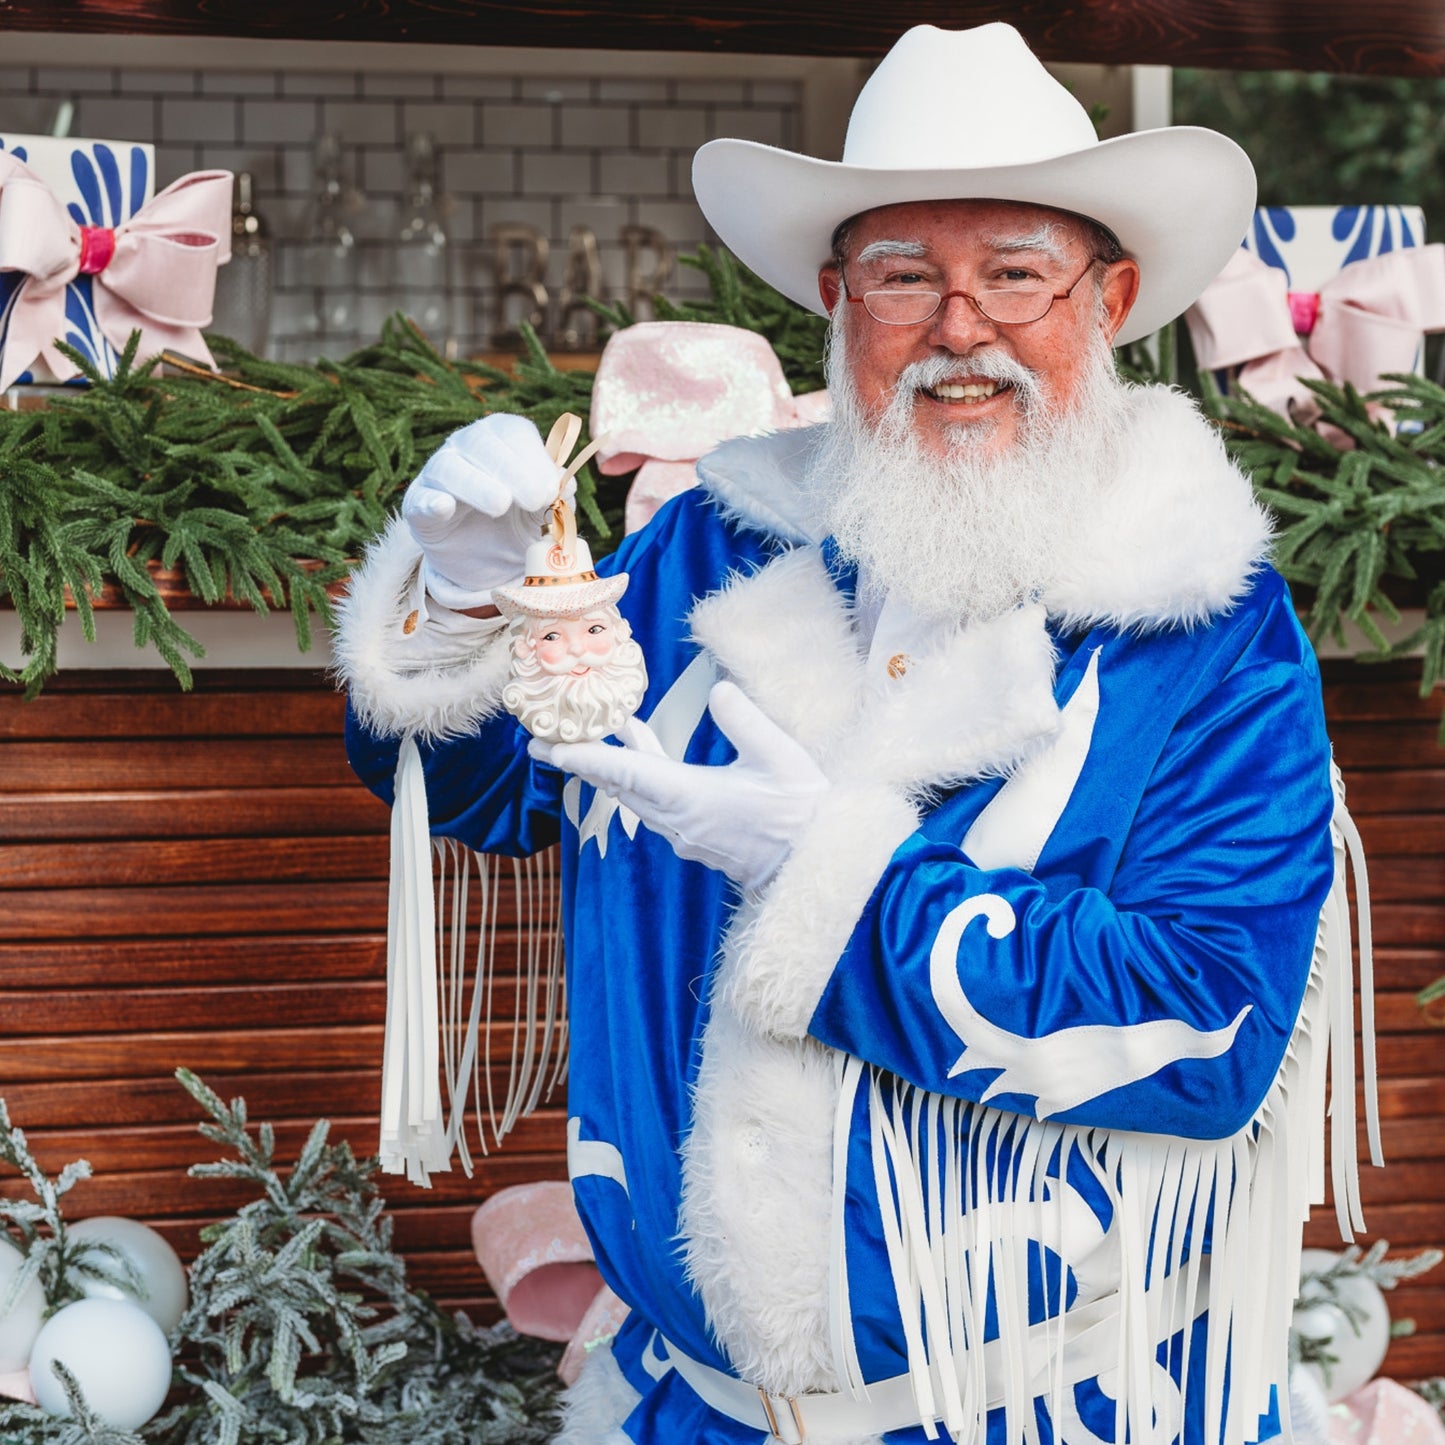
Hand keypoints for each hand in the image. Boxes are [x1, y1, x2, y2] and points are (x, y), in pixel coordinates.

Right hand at [403, 413, 573, 609]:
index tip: (552, 489)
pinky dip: (431, 502)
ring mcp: (438, 474)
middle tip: (537, 499)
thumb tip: (568, 485)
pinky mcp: (418, 505)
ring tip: (500, 505)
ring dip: (477, 484)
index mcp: (500, 440)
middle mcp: (466, 447)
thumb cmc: (517, 523)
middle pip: (482, 443)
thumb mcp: (542, 513)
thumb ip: (556, 497)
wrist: (485, 560)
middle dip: (512, 469)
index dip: (534, 457)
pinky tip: (444, 507)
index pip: (514, 432)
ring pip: (450, 467)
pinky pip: (420, 499)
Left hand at [531, 681, 828, 891]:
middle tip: (542, 739)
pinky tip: (644, 750)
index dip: (582, 757)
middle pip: (617, 785)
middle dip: (580, 760)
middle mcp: (677, 820)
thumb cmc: (804, 812)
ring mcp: (686, 833)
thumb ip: (745, 721)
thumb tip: (718, 690)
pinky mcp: (698, 837)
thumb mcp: (780, 757)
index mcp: (689, 798)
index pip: (622, 773)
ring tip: (592, 733)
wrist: (819, 867)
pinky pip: (655, 803)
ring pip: (635, 794)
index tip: (545, 747)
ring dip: (611, 765)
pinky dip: (639, 776)